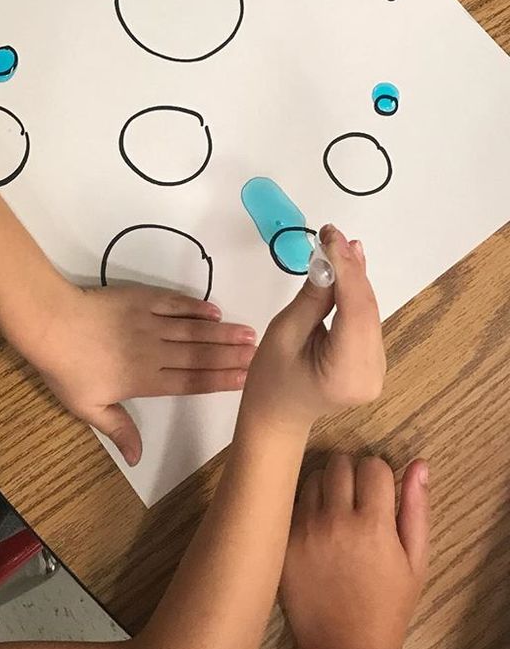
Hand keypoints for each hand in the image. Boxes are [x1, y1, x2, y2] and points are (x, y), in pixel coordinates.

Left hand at [34, 284, 256, 464]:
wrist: (52, 324)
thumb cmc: (67, 370)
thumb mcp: (88, 409)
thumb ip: (118, 429)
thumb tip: (137, 458)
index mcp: (145, 380)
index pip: (191, 381)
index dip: (220, 380)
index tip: (246, 379)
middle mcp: (155, 351)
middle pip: (200, 355)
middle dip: (232, 355)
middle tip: (260, 355)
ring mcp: (150, 322)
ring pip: (193, 330)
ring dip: (222, 332)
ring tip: (248, 333)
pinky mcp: (141, 299)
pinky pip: (174, 303)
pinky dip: (195, 307)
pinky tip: (213, 310)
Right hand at [240, 225, 385, 435]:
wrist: (277, 415)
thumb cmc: (271, 379)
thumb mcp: (284, 333)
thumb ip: (313, 297)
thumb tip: (330, 260)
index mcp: (347, 373)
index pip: (355, 310)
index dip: (346, 269)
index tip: (332, 236)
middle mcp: (371, 373)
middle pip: (366, 309)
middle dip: (351, 268)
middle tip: (333, 233)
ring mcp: (376, 369)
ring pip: (369, 311)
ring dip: (355, 277)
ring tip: (340, 244)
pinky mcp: (373, 361)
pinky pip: (366, 319)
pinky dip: (356, 293)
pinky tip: (348, 268)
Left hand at [282, 454, 429, 648]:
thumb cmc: (387, 606)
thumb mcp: (415, 562)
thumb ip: (416, 508)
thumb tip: (419, 463)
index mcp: (373, 525)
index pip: (372, 465)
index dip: (378, 475)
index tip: (378, 493)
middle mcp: (335, 521)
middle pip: (339, 464)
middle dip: (351, 475)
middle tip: (356, 500)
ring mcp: (303, 530)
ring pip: (312, 478)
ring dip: (325, 487)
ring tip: (334, 514)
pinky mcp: (283, 542)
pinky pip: (290, 503)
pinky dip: (304, 507)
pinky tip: (314, 528)